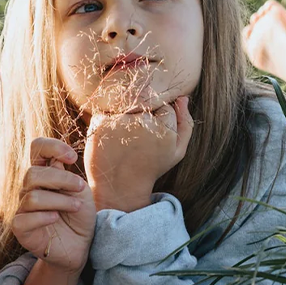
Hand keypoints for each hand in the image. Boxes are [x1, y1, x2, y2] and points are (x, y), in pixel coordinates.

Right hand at [12, 138, 95, 274]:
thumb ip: (67, 176)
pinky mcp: (21, 229)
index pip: (37, 148)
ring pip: (33, 197)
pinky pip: (24, 219)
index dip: (52, 147)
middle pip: (33, 174)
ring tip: (76, 208)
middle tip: (80, 189)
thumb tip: (55, 163)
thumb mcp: (80, 192)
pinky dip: (43, 217)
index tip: (72, 158)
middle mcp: (29, 189)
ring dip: (60, 201)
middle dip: (61, 179)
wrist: (80, 247)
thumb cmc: (79, 217)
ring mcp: (23, 209)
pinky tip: (56, 219)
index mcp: (44, 175)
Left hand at [85, 96, 193, 211]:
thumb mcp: (176, 151)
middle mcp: (143, 123)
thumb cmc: (150, 167)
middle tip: (137, 138)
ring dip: (125, 116)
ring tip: (124, 139)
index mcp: (165, 129)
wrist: (119, 186)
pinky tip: (111, 138)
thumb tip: (183, 97)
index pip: (165, 107)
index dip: (159, 121)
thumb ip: (185, 124)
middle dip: (143, 116)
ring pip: (126, 104)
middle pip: (146, 102)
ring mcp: (120, 122)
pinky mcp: (100, 123)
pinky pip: (107, 110)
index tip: (153, 137)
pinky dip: (108, 121)